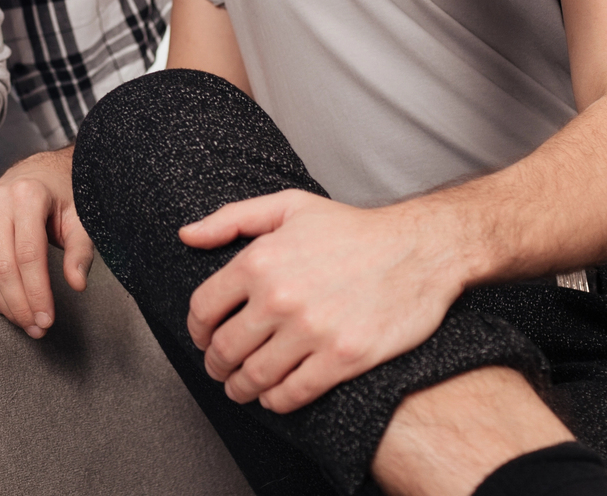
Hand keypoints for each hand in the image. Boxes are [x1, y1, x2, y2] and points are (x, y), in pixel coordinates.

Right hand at [0, 146, 90, 336]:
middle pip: (3, 266)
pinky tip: (0, 308)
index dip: (37, 292)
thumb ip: (80, 251)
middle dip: (20, 304)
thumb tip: (78, 284)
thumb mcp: (80, 219)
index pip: (28, 254)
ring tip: (23, 323)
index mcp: (27, 194)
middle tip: (37, 328)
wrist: (38, 174)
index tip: (47, 320)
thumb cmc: (62, 199)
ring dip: (2, 304)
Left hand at [180, 190, 462, 412]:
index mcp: (260, 260)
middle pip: (225, 348)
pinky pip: (293, 393)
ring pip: (254, 376)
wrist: (420, 250)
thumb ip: (231, 218)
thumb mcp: (288, 207)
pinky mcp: (342, 358)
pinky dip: (276, 401)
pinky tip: (274, 396)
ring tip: (241, 388)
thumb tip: (186, 236)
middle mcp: (280, 297)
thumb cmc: (353, 229)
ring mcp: (312, 331)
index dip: (197, 330)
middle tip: (219, 369)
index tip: (203, 338)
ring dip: (240, 388)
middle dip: (215, 364)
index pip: (203, 309)